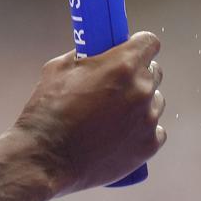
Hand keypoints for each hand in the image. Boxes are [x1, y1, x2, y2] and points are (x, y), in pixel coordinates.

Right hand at [9, 31, 164, 195]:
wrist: (46, 157)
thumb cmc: (47, 110)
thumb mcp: (57, 69)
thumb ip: (83, 57)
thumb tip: (95, 54)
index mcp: (122, 65)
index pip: (149, 42)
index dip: (138, 44)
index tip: (129, 49)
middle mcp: (142, 90)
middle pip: (154, 72)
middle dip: (136, 73)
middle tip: (114, 83)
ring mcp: (148, 120)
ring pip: (155, 102)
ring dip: (139, 102)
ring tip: (111, 114)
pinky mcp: (149, 145)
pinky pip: (154, 129)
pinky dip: (139, 129)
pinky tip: (116, 133)